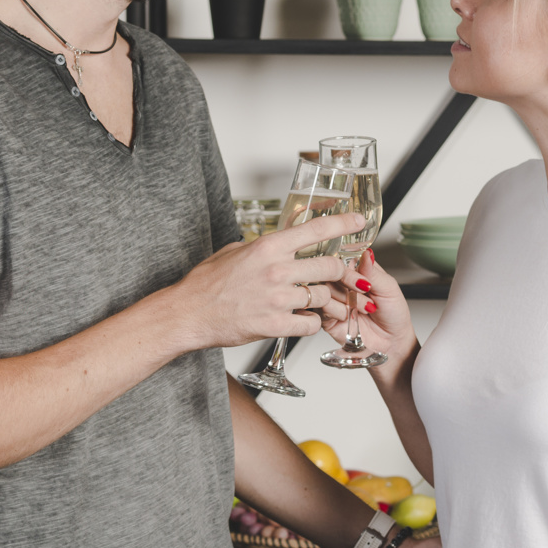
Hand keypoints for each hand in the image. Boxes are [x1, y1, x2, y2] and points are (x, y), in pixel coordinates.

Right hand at [171, 214, 364, 351]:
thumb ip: (263, 246)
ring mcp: (278, 299)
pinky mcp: (275, 325)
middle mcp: (276, 271)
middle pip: (330, 266)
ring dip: (323, 301)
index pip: (316, 230)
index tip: (358, 221)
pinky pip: (310, 325)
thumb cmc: (205, 284)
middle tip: (336, 275)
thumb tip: (281, 240)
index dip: (343, 223)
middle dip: (338, 271)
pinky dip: (311, 324)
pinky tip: (301, 320)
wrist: (188, 314)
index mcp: (268, 247)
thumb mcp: (234, 251)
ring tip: (312, 302)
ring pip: (323, 297)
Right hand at [315, 249, 416, 363]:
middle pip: (329, 272)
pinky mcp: (326, 316)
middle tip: (366, 293)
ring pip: (324, 289)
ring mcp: (333, 298)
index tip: (362, 278)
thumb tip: (367, 253)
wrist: (391, 342)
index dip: (348, 266)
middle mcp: (342, 283)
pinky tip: (349, 316)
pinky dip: (338, 311)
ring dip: (347, 300)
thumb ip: (373, 272)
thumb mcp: (389, 288)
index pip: (342, 257)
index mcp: (357, 271)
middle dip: (349, 283)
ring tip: (364, 309)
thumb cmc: (393, 314)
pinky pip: (322, 307)